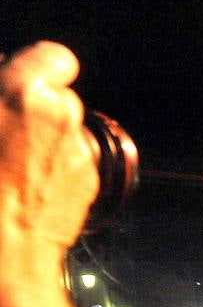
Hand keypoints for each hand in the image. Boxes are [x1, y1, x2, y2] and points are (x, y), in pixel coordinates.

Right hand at [0, 43, 99, 306]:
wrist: (3, 249)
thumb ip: (0, 98)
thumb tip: (7, 80)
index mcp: (24, 93)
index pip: (53, 57)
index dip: (40, 68)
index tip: (23, 81)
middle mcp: (62, 116)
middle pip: (58, 97)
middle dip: (36, 108)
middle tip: (5, 129)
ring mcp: (80, 149)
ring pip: (66, 130)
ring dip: (46, 138)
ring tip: (12, 162)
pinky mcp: (90, 179)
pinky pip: (73, 160)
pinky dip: (56, 165)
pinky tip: (29, 184)